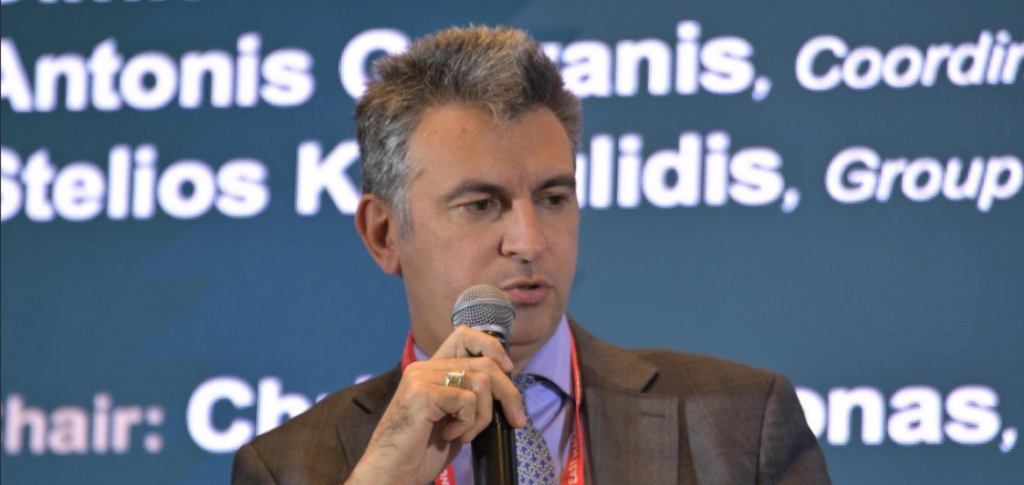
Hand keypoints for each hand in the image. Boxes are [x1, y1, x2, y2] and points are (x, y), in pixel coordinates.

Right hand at [346, 326, 527, 484]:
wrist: (393, 472)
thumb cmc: (421, 451)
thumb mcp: (453, 417)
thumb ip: (470, 396)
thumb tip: (506, 389)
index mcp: (431, 369)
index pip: (466, 335)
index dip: (491, 347)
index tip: (508, 369)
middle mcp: (424, 367)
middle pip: (485, 363)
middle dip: (508, 393)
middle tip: (516, 420)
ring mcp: (421, 378)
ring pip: (480, 382)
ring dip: (483, 416)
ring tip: (465, 434)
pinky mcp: (421, 393)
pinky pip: (466, 400)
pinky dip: (467, 423)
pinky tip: (448, 435)